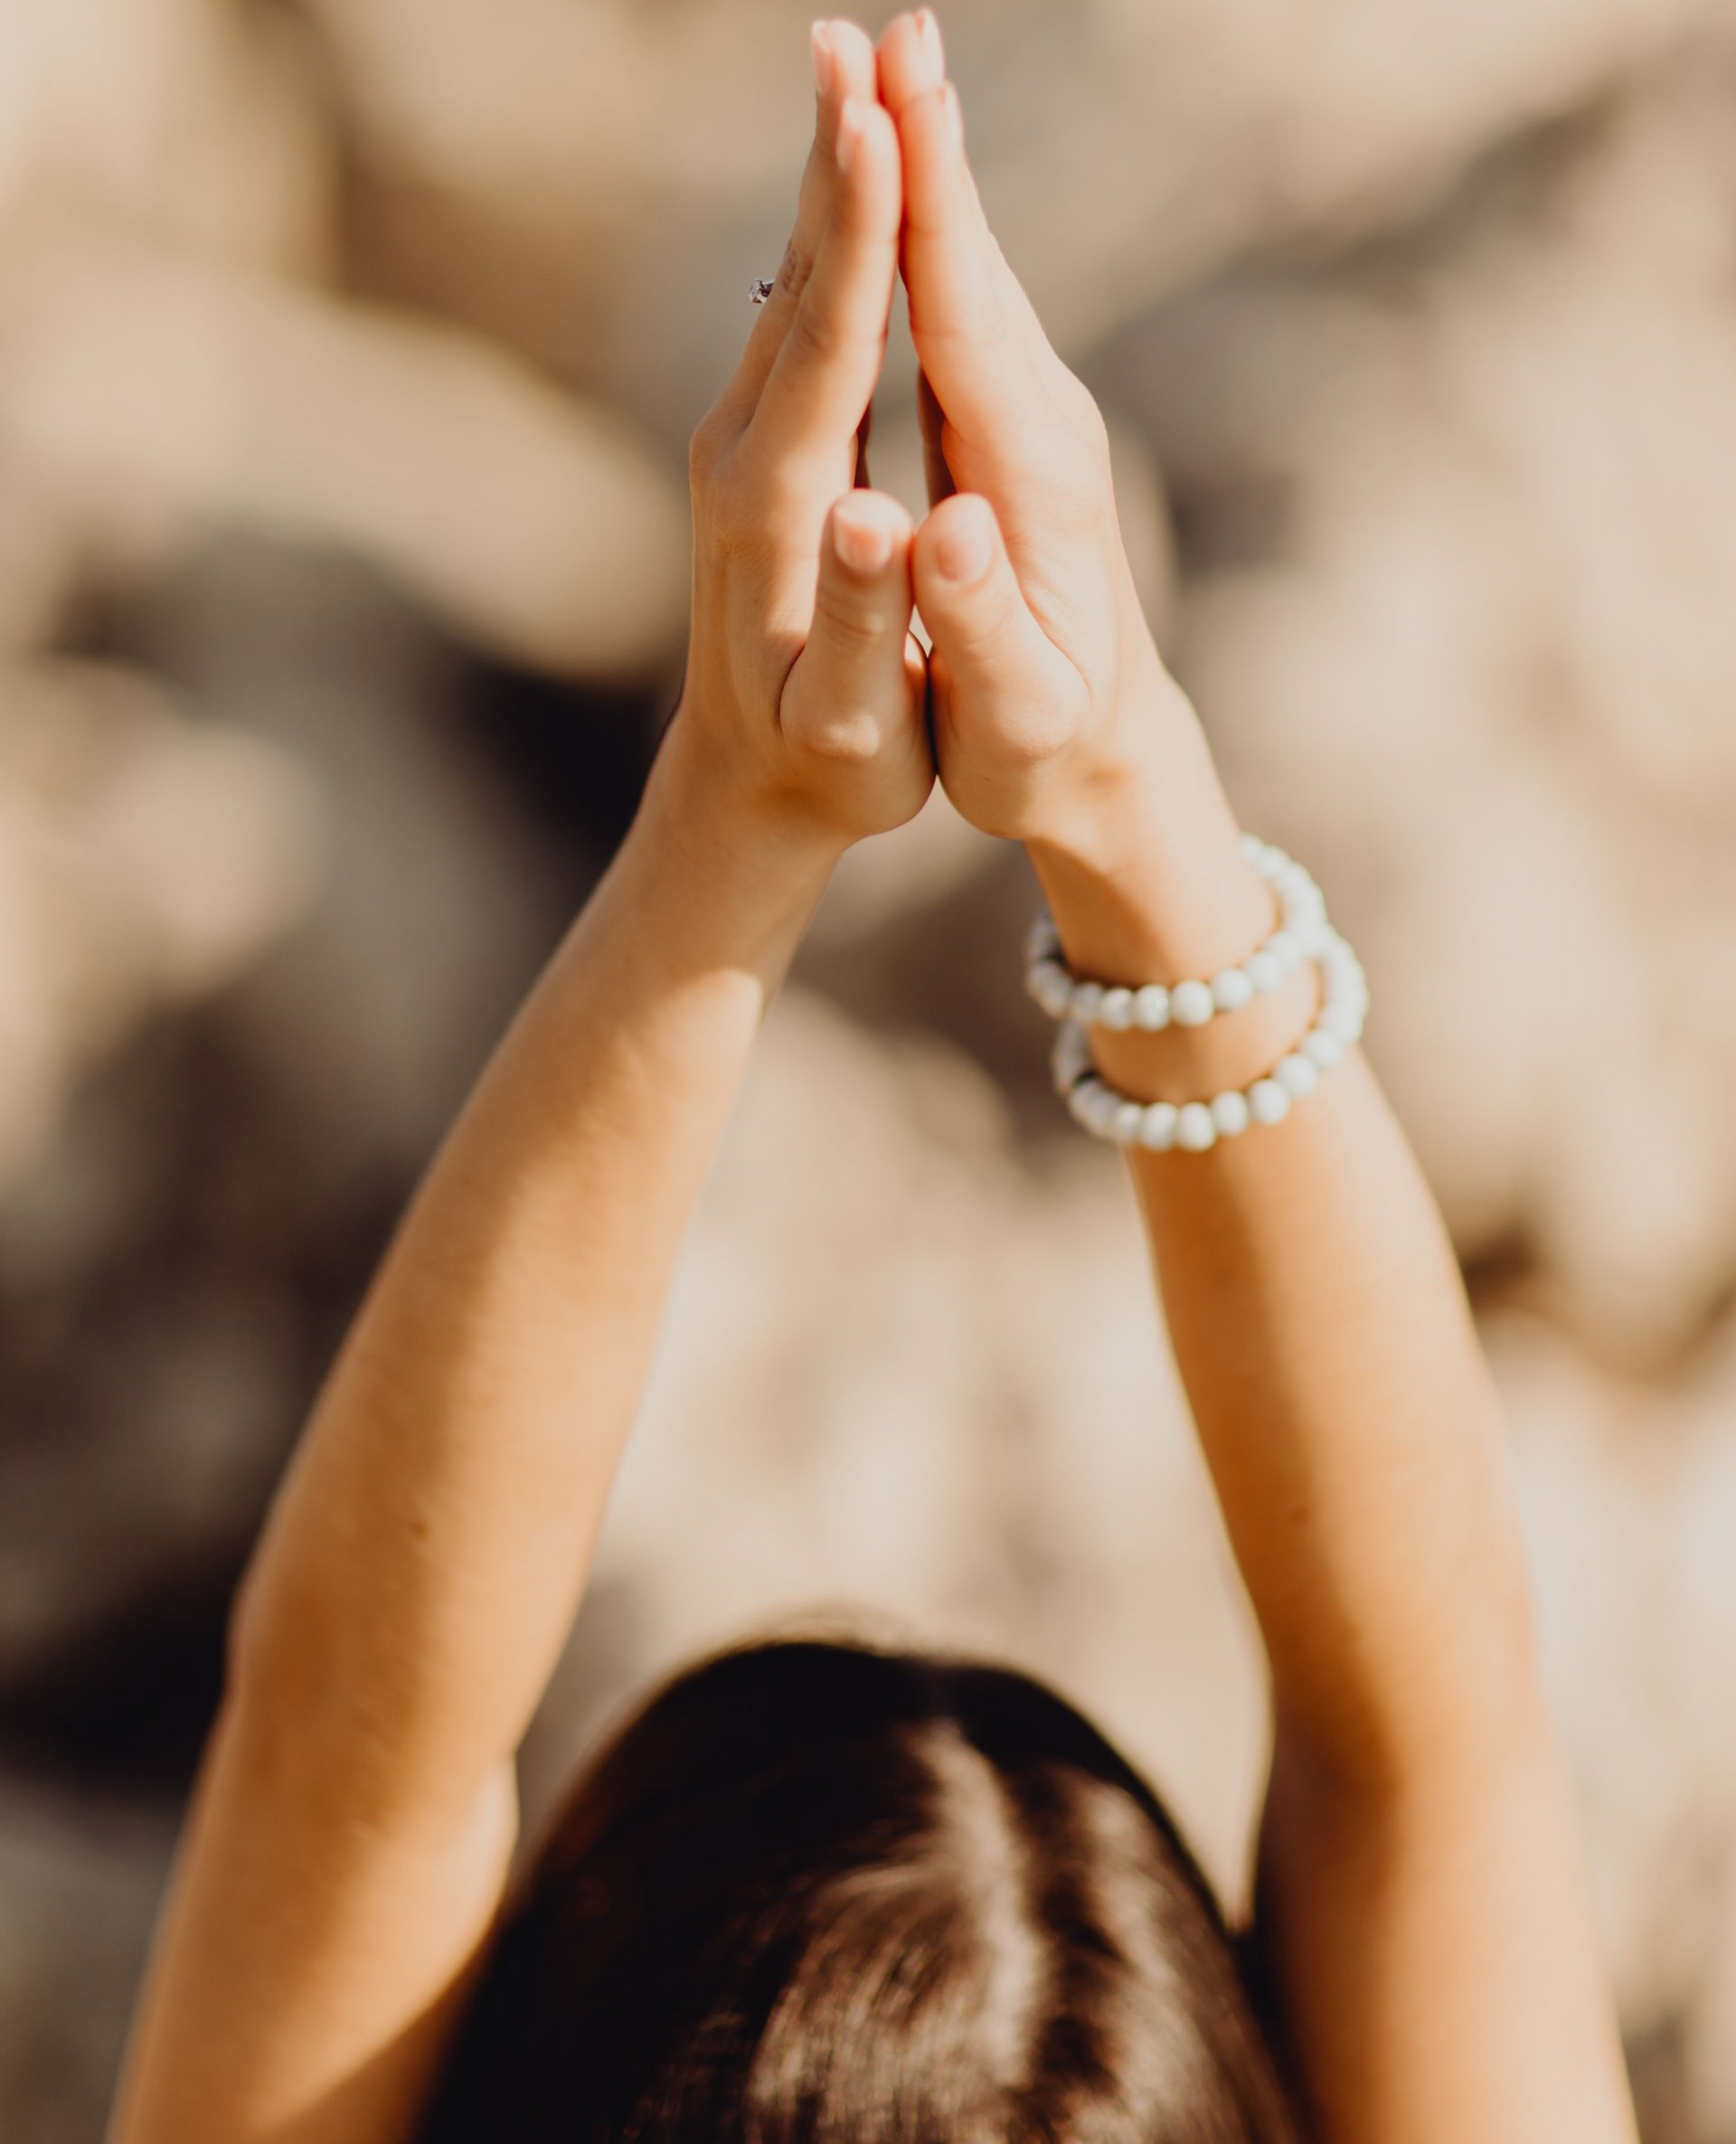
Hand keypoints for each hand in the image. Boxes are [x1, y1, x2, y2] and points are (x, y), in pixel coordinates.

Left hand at [667, 20, 931, 863]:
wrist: (745, 785)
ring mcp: (740, 444)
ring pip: (793, 285)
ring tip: (859, 64)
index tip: (880, 127)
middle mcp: (745, 457)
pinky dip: (828, 231)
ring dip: (827, 174)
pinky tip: (851, 170)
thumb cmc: (825, 769)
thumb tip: (872, 512)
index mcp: (779, 511)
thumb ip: (861, 624)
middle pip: (801, 285)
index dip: (859, 238)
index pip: (829, 350)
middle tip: (863, 34)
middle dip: (837, 158)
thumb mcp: (852, 724)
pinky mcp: (754, 445)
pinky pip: (799, 316)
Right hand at [875, 12, 1192, 861]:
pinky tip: (903, 175)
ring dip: (929, 167)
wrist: (1105, 756)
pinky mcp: (1013, 430)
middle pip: (978, 267)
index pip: (972, 328)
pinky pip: (962, 308)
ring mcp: (1032, 423)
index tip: (903, 111)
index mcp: (1035, 483)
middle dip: (927, 148)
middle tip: (878, 28)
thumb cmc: (1042, 748)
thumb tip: (948, 526)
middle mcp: (1044, 429)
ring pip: (973, 272)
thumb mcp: (1013, 714)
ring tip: (881, 64)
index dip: (935, 217)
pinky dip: (931, 230)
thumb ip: (978, 623)